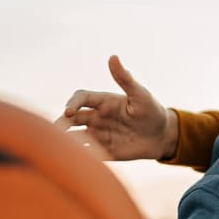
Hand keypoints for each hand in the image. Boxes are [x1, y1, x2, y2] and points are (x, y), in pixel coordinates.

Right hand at [57, 55, 177, 160]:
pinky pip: (88, 154)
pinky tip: (77, 161)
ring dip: (68, 141)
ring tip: (62, 148)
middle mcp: (97, 117)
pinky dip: (81, 157)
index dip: (72, 103)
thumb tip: (113, 57)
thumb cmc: (152, 111)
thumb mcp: (141, 95)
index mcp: (103, 102)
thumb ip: (125, 79)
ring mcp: (99, 135)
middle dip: (61, 124)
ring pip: (75, 137)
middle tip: (56, 132)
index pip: (81, 98)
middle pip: (71, 119)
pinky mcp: (104, 152)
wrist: (162, 136)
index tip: (68, 111)